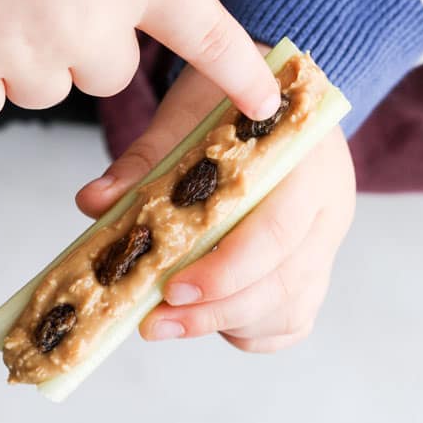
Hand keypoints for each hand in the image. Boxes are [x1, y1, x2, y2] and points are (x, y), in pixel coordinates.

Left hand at [77, 56, 355, 352]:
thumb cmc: (228, 102)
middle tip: (154, 321)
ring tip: (168, 319)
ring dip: (226, 323)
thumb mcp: (185, 116)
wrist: (267, 94)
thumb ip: (143, 162)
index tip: (172, 288)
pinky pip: (291, 318)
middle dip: (215, 310)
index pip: (278, 231)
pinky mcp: (315, 268)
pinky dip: (248, 328)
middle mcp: (329, 209)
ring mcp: (327, 243)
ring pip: (289, 309)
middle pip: (285, 282)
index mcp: (308, 162)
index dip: (225, 269)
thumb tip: (94, 202)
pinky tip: (206, 317)